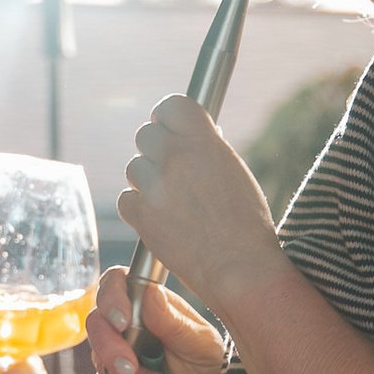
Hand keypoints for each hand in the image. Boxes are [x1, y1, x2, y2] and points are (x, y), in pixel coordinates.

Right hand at [86, 267, 225, 373]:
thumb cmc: (214, 372)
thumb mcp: (200, 344)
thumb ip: (172, 321)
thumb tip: (149, 293)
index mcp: (152, 306)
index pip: (117, 284)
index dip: (112, 297)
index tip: (123, 321)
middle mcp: (131, 328)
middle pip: (97, 323)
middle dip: (111, 349)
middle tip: (131, 370)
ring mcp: (119, 357)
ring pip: (101, 363)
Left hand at [115, 96, 280, 312]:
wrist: (239, 268)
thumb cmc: (246, 224)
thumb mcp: (234, 171)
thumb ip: (207, 149)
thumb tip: (189, 137)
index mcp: (203, 141)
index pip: (170, 106)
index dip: (167, 118)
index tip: (170, 129)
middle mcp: (176, 158)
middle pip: (146, 135)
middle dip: (156, 151)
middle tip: (171, 171)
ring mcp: (155, 186)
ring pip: (134, 168)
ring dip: (148, 182)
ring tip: (174, 204)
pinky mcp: (141, 215)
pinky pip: (126, 200)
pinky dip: (139, 209)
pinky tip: (162, 221)